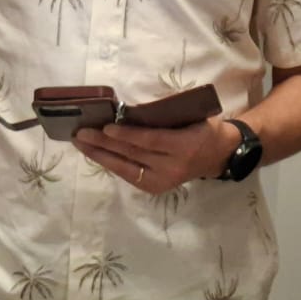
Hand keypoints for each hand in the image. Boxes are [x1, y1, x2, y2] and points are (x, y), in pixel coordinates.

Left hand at [74, 117, 237, 194]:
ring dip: (100, 155)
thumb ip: (165, 115)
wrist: (219, 155)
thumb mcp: (192, 115)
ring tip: (81, 144)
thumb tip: (129, 110)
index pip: (150, 141)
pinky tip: (96, 154)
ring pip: (125, 168)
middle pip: (133, 154)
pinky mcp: (155, 188)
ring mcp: (163, 181)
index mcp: (185, 145)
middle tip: (82, 133)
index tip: (106, 126)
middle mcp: (172, 166)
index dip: (127, 134)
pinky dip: (111, 163)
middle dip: (104, 144)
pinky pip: (128, 175)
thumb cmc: (204, 128)